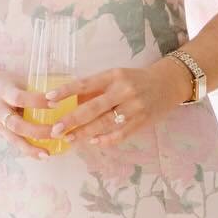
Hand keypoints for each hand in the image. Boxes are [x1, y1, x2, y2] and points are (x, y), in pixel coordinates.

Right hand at [0, 52, 56, 160]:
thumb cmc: (2, 83)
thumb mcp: (15, 79)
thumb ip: (34, 86)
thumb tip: (62, 90)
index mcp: (3, 92)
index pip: (20, 99)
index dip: (37, 102)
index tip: (56, 104)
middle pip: (17, 124)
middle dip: (38, 131)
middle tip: (58, 132)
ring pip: (13, 139)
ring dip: (31, 148)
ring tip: (47, 154)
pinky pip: (13, 143)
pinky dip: (27, 150)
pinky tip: (41, 154)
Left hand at [50, 56, 193, 148]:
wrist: (169, 83)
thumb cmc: (136, 79)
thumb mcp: (116, 76)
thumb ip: (95, 88)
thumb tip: (67, 101)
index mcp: (114, 76)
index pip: (85, 83)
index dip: (66, 92)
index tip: (48, 99)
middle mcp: (124, 91)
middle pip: (93, 108)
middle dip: (72, 120)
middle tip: (55, 129)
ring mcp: (134, 108)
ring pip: (105, 124)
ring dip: (84, 133)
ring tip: (69, 139)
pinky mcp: (142, 122)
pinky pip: (120, 134)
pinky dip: (105, 140)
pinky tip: (92, 142)